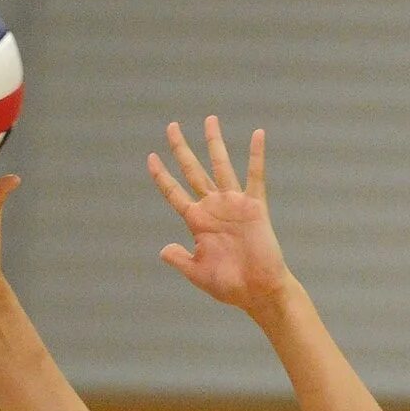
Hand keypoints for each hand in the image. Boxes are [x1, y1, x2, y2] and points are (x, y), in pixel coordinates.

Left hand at [149, 116, 291, 318]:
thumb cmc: (229, 285)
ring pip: (221, 166)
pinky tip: (257, 134)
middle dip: (181, 149)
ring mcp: (233, 204)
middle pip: (192, 171)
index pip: (174, 192)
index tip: (151, 157)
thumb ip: (179, 259)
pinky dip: (256, 156)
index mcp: (197, 222)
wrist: (258, 291)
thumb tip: (162, 249)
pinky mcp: (254, 206)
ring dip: (214, 143)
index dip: (162, 176)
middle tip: (171, 126)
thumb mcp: (197, 273)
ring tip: (209, 119)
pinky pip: (255, 176)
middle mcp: (213, 207)